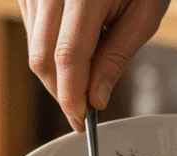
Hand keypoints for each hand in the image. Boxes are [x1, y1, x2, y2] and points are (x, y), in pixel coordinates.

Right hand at [19, 0, 169, 131]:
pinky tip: (74, 44)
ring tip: (88, 65)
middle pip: (42, 59)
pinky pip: (32, 33)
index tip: (82, 120)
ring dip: (57, 73)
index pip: (68, 57)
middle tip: (84, 108)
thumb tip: (95, 99)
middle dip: (61, 92)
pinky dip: (49, 51)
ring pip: (34, 49)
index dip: (72, 95)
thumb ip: (117, 57)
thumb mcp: (144, 13)